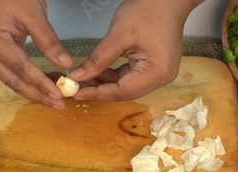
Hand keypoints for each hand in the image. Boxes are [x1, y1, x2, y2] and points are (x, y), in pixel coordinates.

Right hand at [0, 0, 72, 109]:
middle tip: (58, 104)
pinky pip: (12, 71)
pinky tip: (46, 83)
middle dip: (37, 95)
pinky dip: (29, 79)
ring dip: (34, 90)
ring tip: (55, 99)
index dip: (40, 83)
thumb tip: (66, 63)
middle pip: (13, 80)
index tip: (59, 94)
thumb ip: (49, 41)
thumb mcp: (34, 14)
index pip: (20, 68)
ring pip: (12, 79)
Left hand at [69, 0, 203, 100]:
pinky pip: (131, 78)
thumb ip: (98, 59)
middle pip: (125, 92)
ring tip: (83, 78)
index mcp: (156, 72)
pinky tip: (98, 72)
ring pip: (127, 86)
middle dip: (100, 90)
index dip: (98, 93)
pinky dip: (114, 76)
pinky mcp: (155, 68)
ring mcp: (159, 74)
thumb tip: (78, 76)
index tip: (76, 93)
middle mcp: (161, 78)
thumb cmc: (147, 11)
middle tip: (76, 87)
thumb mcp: (119, 35)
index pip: (123, 91)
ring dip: (106, 83)